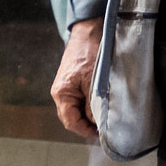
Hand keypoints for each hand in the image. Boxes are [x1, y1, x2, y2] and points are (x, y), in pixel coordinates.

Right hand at [51, 20, 101, 141]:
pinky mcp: (73, 83)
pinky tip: (100, 105)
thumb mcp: (94, 82)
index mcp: (61, 93)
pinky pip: (80, 101)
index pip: (70, 122)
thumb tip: (95, 123)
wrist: (90, 31)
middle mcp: (60, 92)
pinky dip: (89, 106)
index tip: (100, 134)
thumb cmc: (89, 52)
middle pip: (72, 118)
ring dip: (89, 115)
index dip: (85, 131)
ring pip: (76, 110)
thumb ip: (92, 105)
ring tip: (103, 117)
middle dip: (87, 124)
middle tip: (104, 128)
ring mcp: (66, 88)